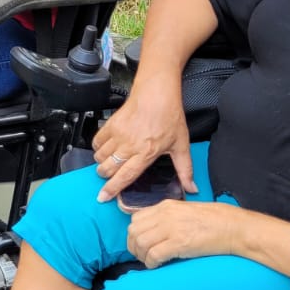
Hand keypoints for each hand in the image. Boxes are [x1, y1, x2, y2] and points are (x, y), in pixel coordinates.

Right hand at [92, 72, 197, 202]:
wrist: (156, 92)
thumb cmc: (169, 116)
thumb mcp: (181, 145)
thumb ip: (185, 169)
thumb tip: (192, 188)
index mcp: (146, 153)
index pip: (125, 176)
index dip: (112, 189)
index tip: (103, 197)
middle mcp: (129, 145)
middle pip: (108, 168)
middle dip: (106, 177)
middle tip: (108, 178)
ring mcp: (118, 134)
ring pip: (100, 156)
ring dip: (102, 163)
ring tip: (109, 163)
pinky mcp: (111, 124)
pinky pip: (97, 141)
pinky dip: (98, 148)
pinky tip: (106, 149)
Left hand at [127, 200, 246, 267]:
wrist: (234, 227)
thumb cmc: (214, 221)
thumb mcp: (185, 212)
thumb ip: (168, 217)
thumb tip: (154, 232)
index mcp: (166, 206)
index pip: (136, 219)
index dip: (134, 234)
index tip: (139, 244)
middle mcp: (165, 215)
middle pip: (134, 231)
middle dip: (134, 246)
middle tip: (142, 256)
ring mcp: (172, 228)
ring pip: (141, 243)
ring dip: (141, 256)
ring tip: (149, 262)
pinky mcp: (180, 242)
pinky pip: (154, 254)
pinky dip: (151, 262)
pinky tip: (157, 265)